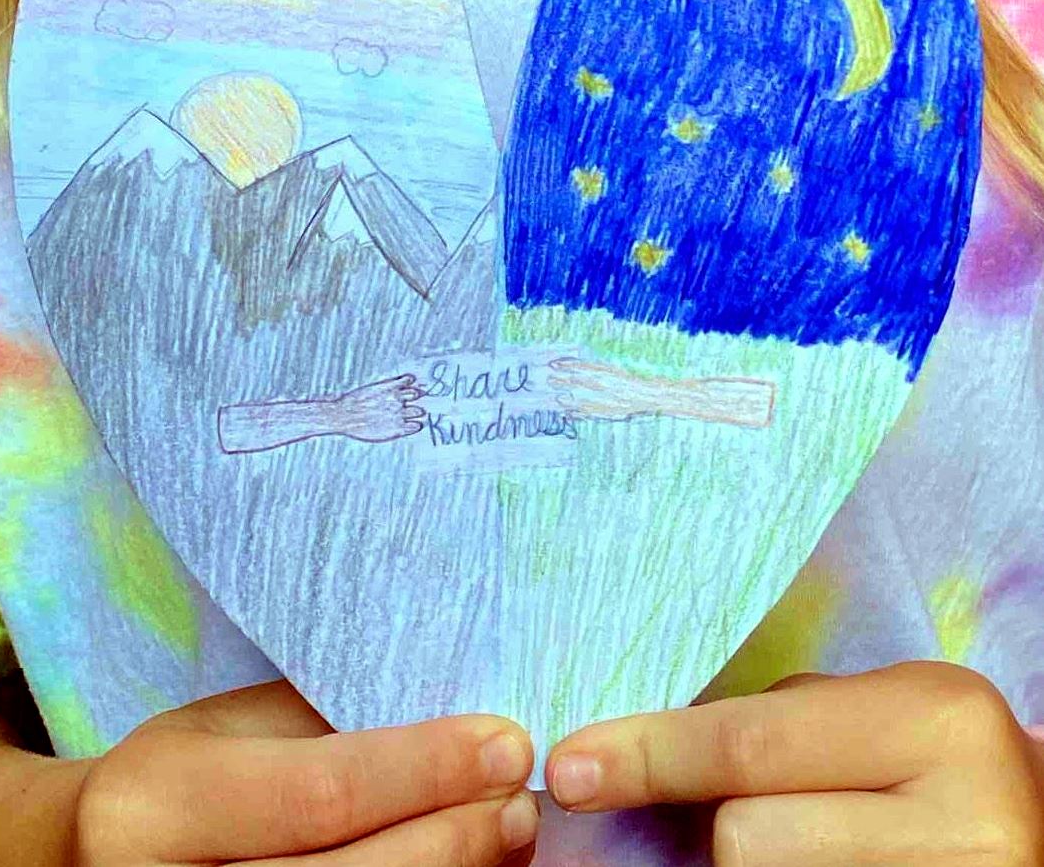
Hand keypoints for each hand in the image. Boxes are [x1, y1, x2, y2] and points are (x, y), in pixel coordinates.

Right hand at [75, 680, 538, 865]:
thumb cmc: (180, 777)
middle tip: (521, 796)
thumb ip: (326, 729)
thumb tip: (457, 727)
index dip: (426, 769)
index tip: (506, 741)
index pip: (319, 793)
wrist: (91, 861)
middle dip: (454, 837)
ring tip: (507, 835)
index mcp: (152, 806)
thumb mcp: (230, 729)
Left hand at [544, 662, 1043, 864]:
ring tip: (809, 836)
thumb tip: (638, 748)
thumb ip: (777, 722)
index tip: (568, 770)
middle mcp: (964, 816)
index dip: (646, 757)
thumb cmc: (930, 761)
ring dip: (751, 863)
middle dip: (719, 826)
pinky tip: (805, 859)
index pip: (748, 743)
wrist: (1033, 830)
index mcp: (935, 719)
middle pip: (746, 837)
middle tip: (738, 811)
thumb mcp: (873, 713)